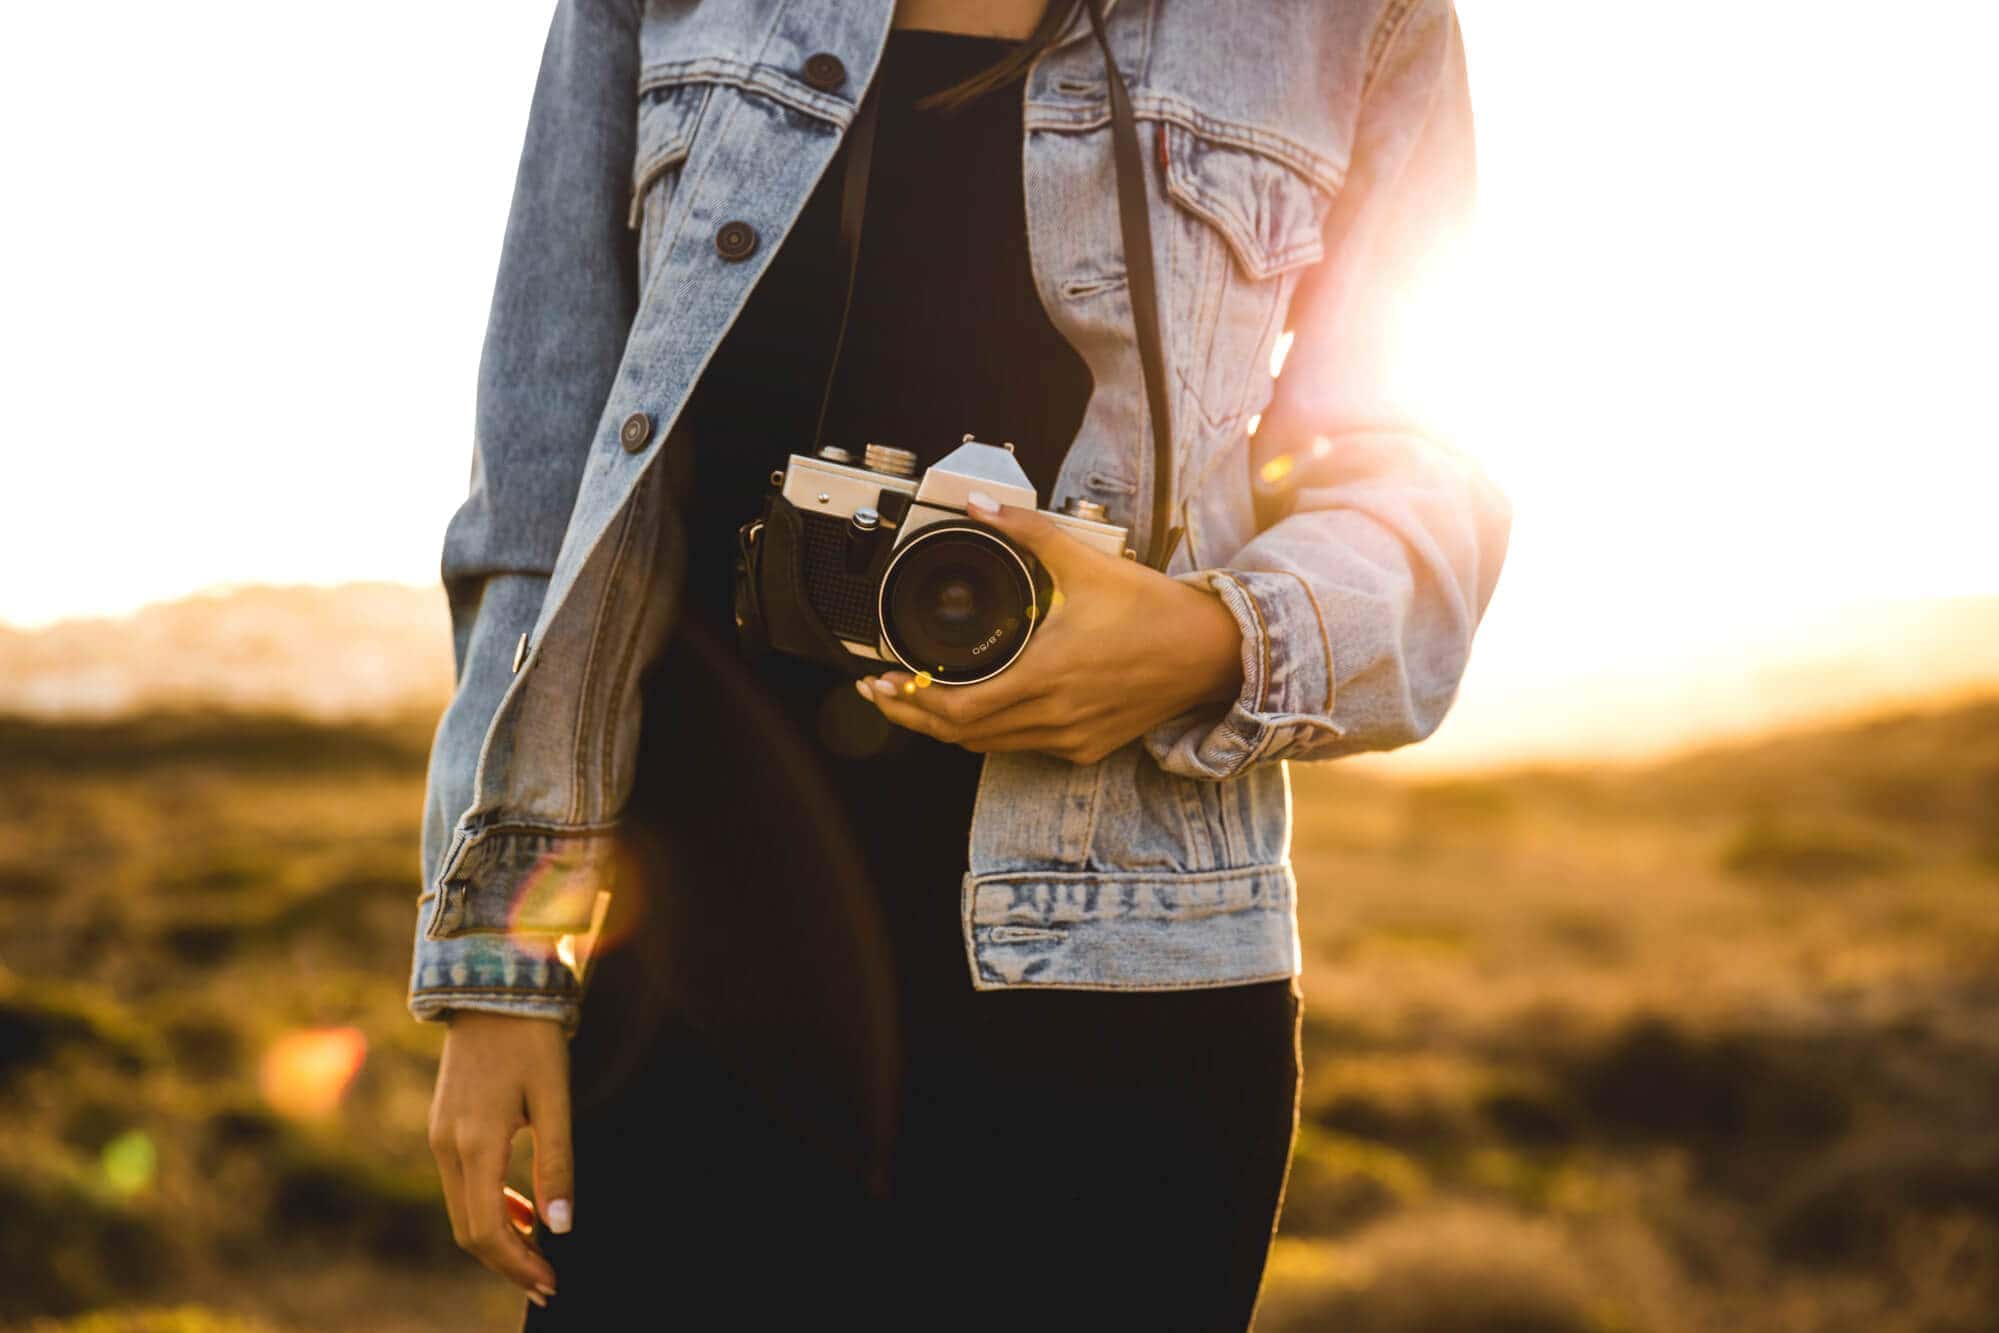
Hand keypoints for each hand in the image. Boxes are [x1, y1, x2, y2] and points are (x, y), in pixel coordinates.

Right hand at [428, 1011, 571, 1307]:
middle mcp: (447, 1146)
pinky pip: (462, 1184)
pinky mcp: (444, 1126)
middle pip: (469, 1229)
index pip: (487, 1229)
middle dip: (508, 1262)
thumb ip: (557, 1162)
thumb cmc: (532, 1038)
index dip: (518, 1264)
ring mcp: (440, 1136)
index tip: (551, 1282)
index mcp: (475, 1142)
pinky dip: (490, 1207)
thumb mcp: (555, 1098)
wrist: (492, 987)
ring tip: (542, 1254)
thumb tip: (561, 1226)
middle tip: (548, 1282)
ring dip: (500, 1237)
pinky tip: (524, 1211)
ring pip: (463, 1209)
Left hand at [857, 490, 1243, 764]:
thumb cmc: (1154, 611)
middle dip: (914, 716)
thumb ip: (1026, 531)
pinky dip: (992, 733)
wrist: (1211, 653)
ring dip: (950, 728)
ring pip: (989, 746)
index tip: (883, 684)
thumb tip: (978, 506)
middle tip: (884, 695)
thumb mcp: (1085, 562)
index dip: (911, 702)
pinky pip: (1022, 747)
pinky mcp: (1086, 748)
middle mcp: (1054, 715)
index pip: (958, 709)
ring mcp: (1070, 738)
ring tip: (919, 702)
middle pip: (961, 735)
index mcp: (1048, 673)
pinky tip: (980, 709)